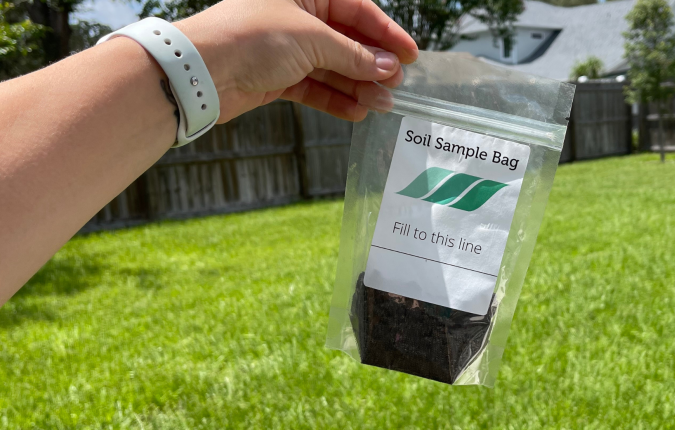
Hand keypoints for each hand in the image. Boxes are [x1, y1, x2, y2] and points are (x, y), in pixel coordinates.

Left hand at [174, 0, 418, 122]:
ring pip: (333, 67)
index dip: (385, 32)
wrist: (201, 72)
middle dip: (372, 63)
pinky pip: (315, 87)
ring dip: (358, 86)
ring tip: (382, 104)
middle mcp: (296, 17)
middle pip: (346, 40)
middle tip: (395, 83)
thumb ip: (352, 54)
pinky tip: (357, 112)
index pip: (356, 8)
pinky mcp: (278, 77)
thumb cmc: (250, 37)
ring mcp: (287, 49)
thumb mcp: (311, 38)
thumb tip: (385, 66)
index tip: (409, 54)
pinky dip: (335, 100)